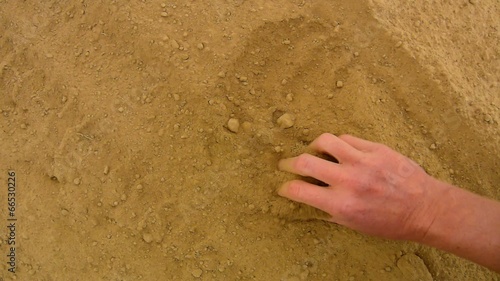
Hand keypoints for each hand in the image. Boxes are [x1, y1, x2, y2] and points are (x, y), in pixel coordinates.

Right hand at [278, 133, 444, 240]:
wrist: (424, 208)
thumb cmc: (390, 223)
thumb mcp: (355, 225)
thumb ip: (330, 211)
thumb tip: (311, 200)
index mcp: (341, 205)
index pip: (299, 190)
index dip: (285, 188)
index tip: (284, 187)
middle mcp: (348, 181)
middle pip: (304, 162)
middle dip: (289, 163)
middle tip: (287, 164)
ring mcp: (362, 161)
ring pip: (325, 141)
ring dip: (313, 146)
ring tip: (315, 151)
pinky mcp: (375, 149)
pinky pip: (347, 138)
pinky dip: (338, 143)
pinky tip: (339, 150)